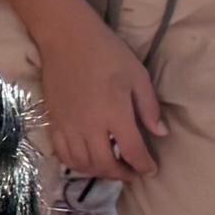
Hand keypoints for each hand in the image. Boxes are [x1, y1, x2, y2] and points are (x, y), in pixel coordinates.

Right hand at [33, 10, 169, 180]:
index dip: (144, 166)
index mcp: (115, 113)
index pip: (132, 151)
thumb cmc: (107, 53)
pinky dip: (76, 164)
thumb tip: (160, 133)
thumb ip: (149, 107)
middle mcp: (90, 126)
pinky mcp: (54, 123)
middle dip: (122, 175)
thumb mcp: (137, 75)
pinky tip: (86, 161)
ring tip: (111, 169)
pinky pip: (63, 154)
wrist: (66, 39)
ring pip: (83, 164)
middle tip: (132, 174)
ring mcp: (69, 126)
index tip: (151, 170)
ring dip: (100, 173)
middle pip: (105, 164)